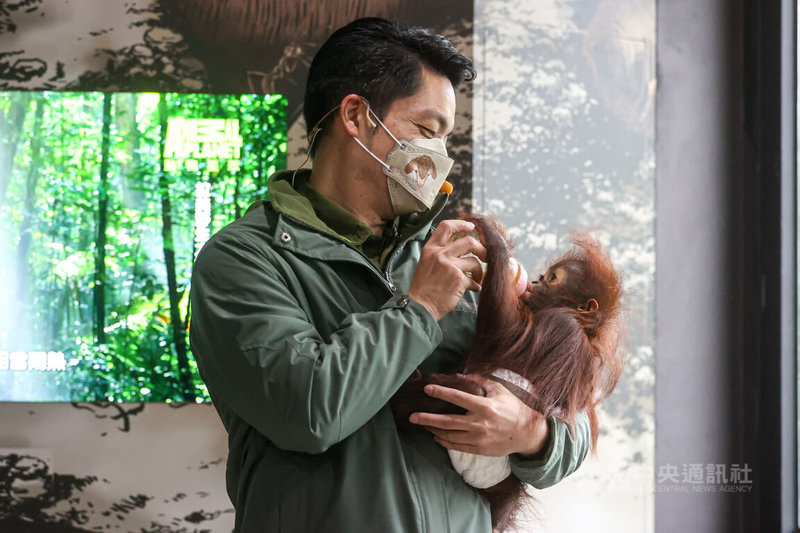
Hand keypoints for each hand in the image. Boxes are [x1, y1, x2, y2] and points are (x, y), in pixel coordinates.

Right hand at [408, 219, 486, 320]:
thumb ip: (440, 254)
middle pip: (469, 241)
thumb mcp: (426, 263)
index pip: (446, 226)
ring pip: (475, 262)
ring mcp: (450, 266)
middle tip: (485, 256)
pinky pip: (474, 280)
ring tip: (477, 279)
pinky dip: (476, 285)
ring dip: (479, 272)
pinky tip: (473, 289)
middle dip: (481, 249)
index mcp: (431, 249)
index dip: (461, 224)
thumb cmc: (424, 288)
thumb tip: (462, 250)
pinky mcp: (458, 280)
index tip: (471, 227)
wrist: (420, 306)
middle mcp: (440, 254)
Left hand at [408, 375, 548, 456]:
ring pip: (449, 436)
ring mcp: (478, 439)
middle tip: (412, 416)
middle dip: (427, 419)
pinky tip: (435, 436)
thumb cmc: (512, 408)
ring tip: (421, 424)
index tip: (427, 389)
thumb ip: (479, 381)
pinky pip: (456, 446)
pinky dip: (443, 441)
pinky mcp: (479, 450)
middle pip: (447, 422)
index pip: (458, 398)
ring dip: (433, 430)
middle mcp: (480, 424)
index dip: (441, 392)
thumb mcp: (499, 389)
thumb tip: (459, 375)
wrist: (526, 434)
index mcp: (485, 407)